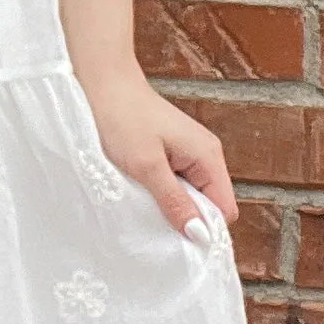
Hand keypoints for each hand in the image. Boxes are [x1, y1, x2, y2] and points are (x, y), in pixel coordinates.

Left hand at [77, 69, 238, 242]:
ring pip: (190, 194)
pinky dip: (159, 191)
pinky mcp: (169, 151)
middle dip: (186, 218)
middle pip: (209, 204)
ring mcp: (187, 152)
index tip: (177, 241)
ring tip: (143, 202)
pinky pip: (174, 183)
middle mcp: (204, 154)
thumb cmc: (121, 117)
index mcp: (207, 156)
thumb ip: (174, 201)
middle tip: (154, 222)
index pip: (225, 209)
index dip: (205, 228)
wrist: (99, 82)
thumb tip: (199, 234)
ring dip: (169, 204)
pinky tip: (139, 189)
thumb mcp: (146, 166)